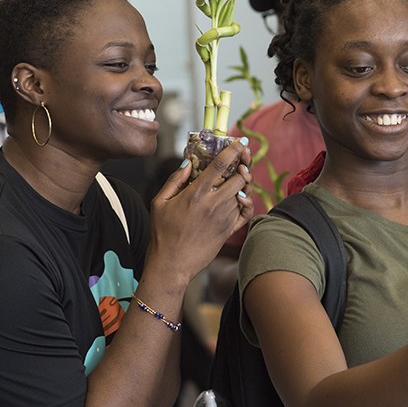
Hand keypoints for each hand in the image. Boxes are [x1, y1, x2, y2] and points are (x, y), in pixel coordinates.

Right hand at [147, 140, 253, 282]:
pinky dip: (247, 201)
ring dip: (244, 182)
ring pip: (244, 193)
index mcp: (196, 194)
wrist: (172, 265)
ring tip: (239, 175)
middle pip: (239, 178)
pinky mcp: (229, 231)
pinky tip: (241, 196)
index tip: (240, 141)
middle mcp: (213, 205)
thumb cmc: (162, 234)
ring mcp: (224, 218)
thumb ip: (175, 180)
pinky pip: (246, 212)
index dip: (233, 150)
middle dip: (244, 165)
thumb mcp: (159, 202)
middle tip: (241, 159)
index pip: (220, 165)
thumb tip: (189, 162)